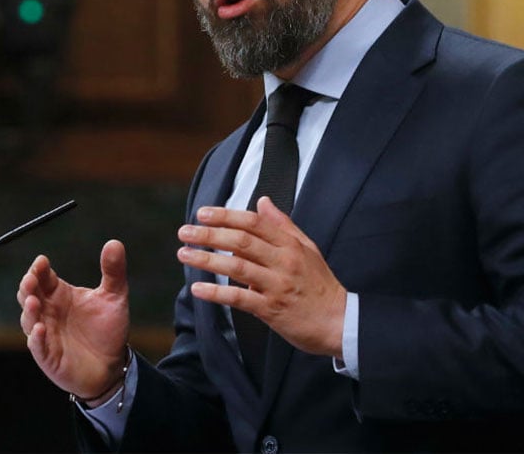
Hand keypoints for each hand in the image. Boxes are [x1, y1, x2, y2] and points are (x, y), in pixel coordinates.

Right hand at [17, 239, 129, 405]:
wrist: (112, 365)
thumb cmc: (107, 329)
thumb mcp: (115, 296)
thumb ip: (113, 271)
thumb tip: (114, 243)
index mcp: (60, 295)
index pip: (43, 278)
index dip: (39, 269)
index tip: (42, 261)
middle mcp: (49, 312)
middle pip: (29, 295)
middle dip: (27, 286)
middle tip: (31, 278)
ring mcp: (46, 334)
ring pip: (29, 320)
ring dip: (29, 311)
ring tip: (33, 301)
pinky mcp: (48, 356)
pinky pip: (38, 346)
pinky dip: (37, 338)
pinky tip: (40, 329)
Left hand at [178, 197, 346, 357]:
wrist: (338, 321)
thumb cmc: (320, 285)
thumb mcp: (307, 248)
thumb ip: (283, 224)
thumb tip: (262, 201)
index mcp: (291, 245)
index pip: (254, 223)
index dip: (226, 216)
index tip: (203, 213)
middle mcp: (283, 262)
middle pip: (241, 242)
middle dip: (210, 235)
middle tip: (186, 231)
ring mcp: (277, 285)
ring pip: (237, 267)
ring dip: (207, 260)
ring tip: (184, 254)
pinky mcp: (271, 309)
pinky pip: (240, 298)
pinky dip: (217, 293)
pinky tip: (199, 288)